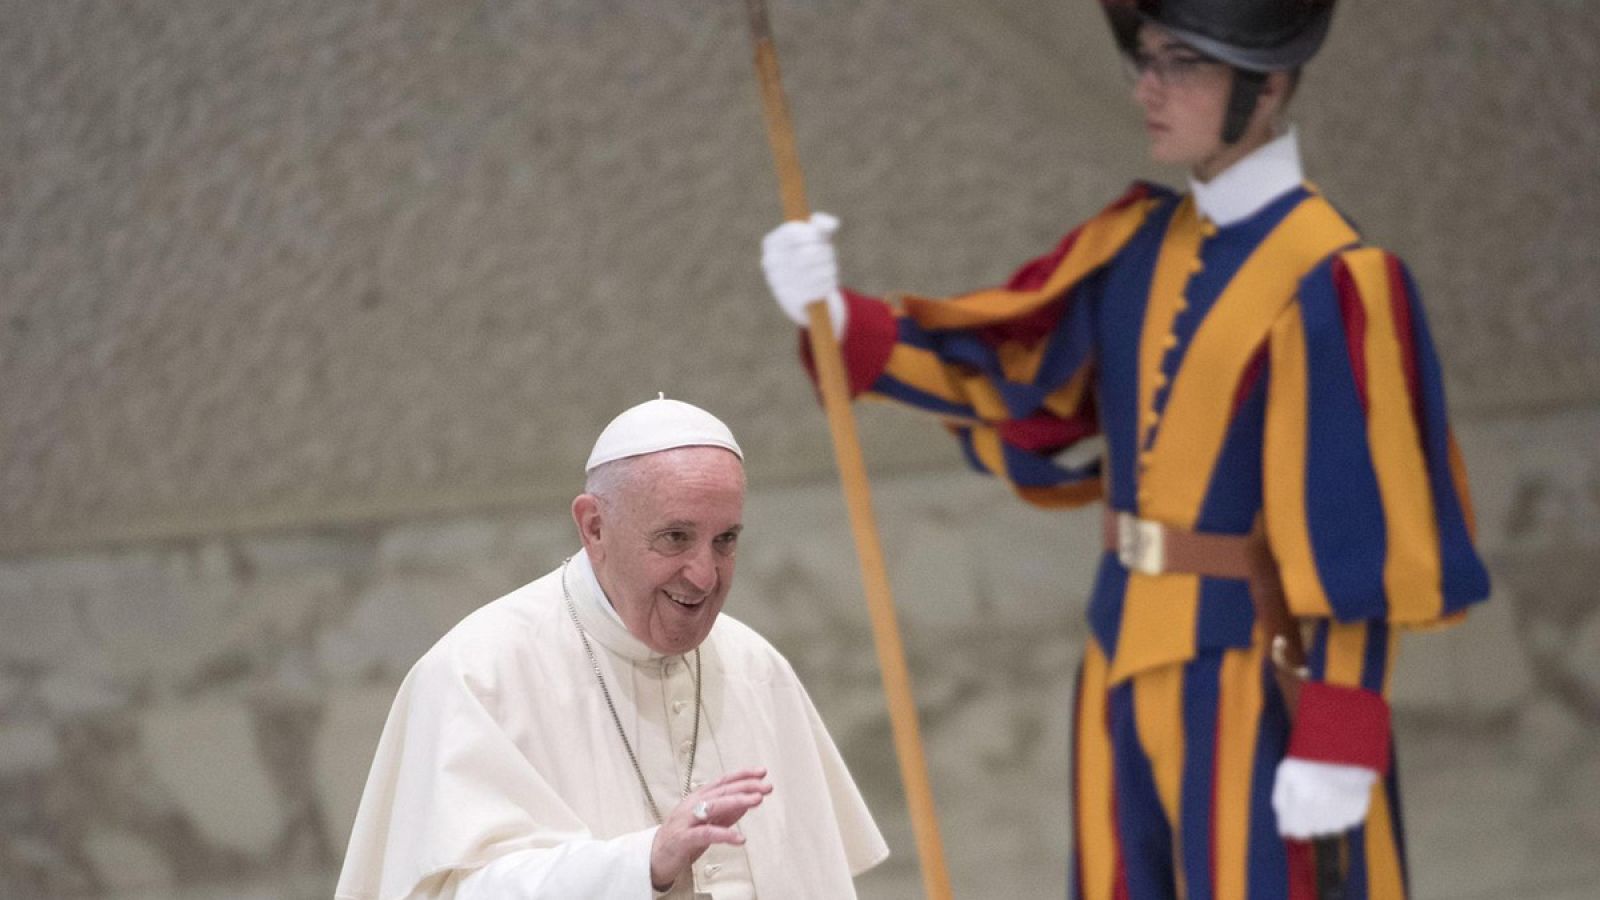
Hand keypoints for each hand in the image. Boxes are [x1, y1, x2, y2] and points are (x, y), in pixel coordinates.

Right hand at [649, 767, 772, 890]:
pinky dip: (725, 834)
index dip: (742, 775)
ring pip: (714, 806)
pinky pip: (706, 834)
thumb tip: (748, 801)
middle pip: (722, 791)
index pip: (723, 781)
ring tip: (757, 800)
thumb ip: (727, 812)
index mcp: (698, 798)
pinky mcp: (684, 838)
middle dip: (746, 786)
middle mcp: (693, 804)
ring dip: (737, 801)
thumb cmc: (683, 837)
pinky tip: (740, 838)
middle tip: (766, 786)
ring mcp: (687, 820)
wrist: (655, 856)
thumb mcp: (708, 821)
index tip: (761, 772)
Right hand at [760, 212, 846, 334]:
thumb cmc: (807, 256)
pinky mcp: (791, 300)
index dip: (812, 233)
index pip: (792, 232)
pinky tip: (827, 281)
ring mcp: (779, 282)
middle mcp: (770, 262)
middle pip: (809, 252)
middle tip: (829, 253)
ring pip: (819, 270)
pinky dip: (829, 282)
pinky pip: (820, 287)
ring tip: (829, 268)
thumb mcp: (813, 237)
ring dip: (830, 267)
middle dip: (826, 251)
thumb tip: (832, 224)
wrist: (800, 295)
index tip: (821, 237)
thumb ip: (821, 225)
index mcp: (771, 243)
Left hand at [1272, 757, 1376, 838]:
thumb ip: (1280, 801)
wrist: (1345, 747)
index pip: (1296, 831)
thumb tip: (1283, 829)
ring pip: (1328, 827)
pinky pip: (1344, 820)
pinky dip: (1340, 811)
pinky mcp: (1357, 813)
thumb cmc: (1310, 758)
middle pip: (1312, 829)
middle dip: (1307, 817)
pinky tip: (1338, 792)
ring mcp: (1342, 814)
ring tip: (1325, 790)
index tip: (1292, 811)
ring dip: (1324, 815)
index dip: (1292, 822)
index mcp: (1303, 801)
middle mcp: (1324, 811)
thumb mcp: (1285, 773)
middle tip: (1310, 793)